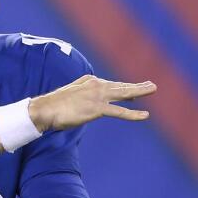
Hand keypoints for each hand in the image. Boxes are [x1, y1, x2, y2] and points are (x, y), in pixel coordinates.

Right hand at [30, 75, 155, 131]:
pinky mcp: (97, 109)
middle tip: (151, 85)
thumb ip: (82, 95)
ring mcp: (98, 96)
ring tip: (153, 89)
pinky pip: (120, 112)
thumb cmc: (55, 105)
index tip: (135, 91)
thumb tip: (88, 101)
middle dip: (137, 86)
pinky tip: (145, 115)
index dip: (125, 89)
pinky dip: (133, 114)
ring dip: (140, 91)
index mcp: (90, 81)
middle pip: (121, 86)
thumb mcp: (71, 95)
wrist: (45, 109)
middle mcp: (96, 85)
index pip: (111, 86)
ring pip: (124, 93)